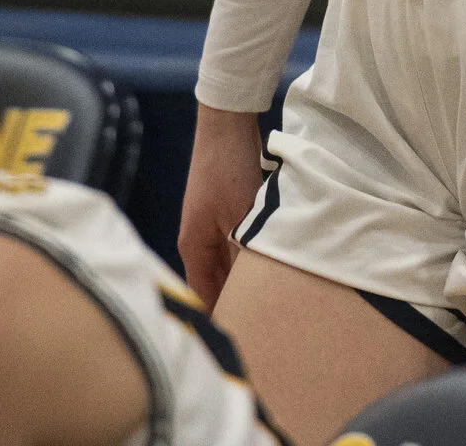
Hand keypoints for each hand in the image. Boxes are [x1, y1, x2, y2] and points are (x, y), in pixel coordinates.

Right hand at [177, 104, 267, 307]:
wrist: (228, 124)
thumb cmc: (229, 172)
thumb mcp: (241, 219)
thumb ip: (245, 258)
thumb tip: (255, 296)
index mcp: (193, 247)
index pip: (204, 296)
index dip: (223, 318)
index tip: (245, 341)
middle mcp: (198, 241)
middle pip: (216, 283)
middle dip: (238, 301)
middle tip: (265, 327)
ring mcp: (212, 227)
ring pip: (229, 265)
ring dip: (247, 279)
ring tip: (272, 304)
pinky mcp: (226, 213)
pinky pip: (238, 247)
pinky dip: (251, 258)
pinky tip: (273, 267)